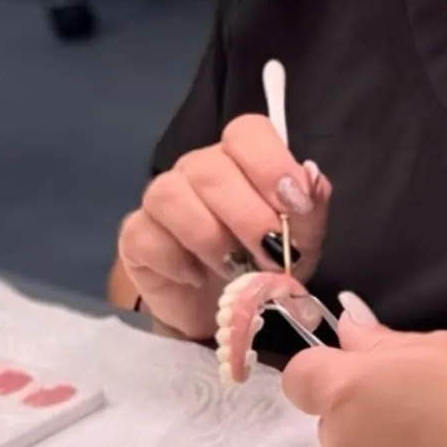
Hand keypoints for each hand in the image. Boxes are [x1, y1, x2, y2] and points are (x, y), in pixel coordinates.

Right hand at [120, 113, 331, 340]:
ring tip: (233, 270)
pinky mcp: (136, 235)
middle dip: (247, 216)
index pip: (247, 131)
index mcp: (242, 159)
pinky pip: (145, 235)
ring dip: (209, 238)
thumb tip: (310, 180)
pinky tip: (197, 280)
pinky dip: (176, 262)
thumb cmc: (265, 265)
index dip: (271, 163)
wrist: (227, 314)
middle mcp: (198, 169)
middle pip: (211, 168)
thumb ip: (310, 210)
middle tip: (271, 257)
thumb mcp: (302, 243)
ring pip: (171, 195)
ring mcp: (162, 199)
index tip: (294, 205)